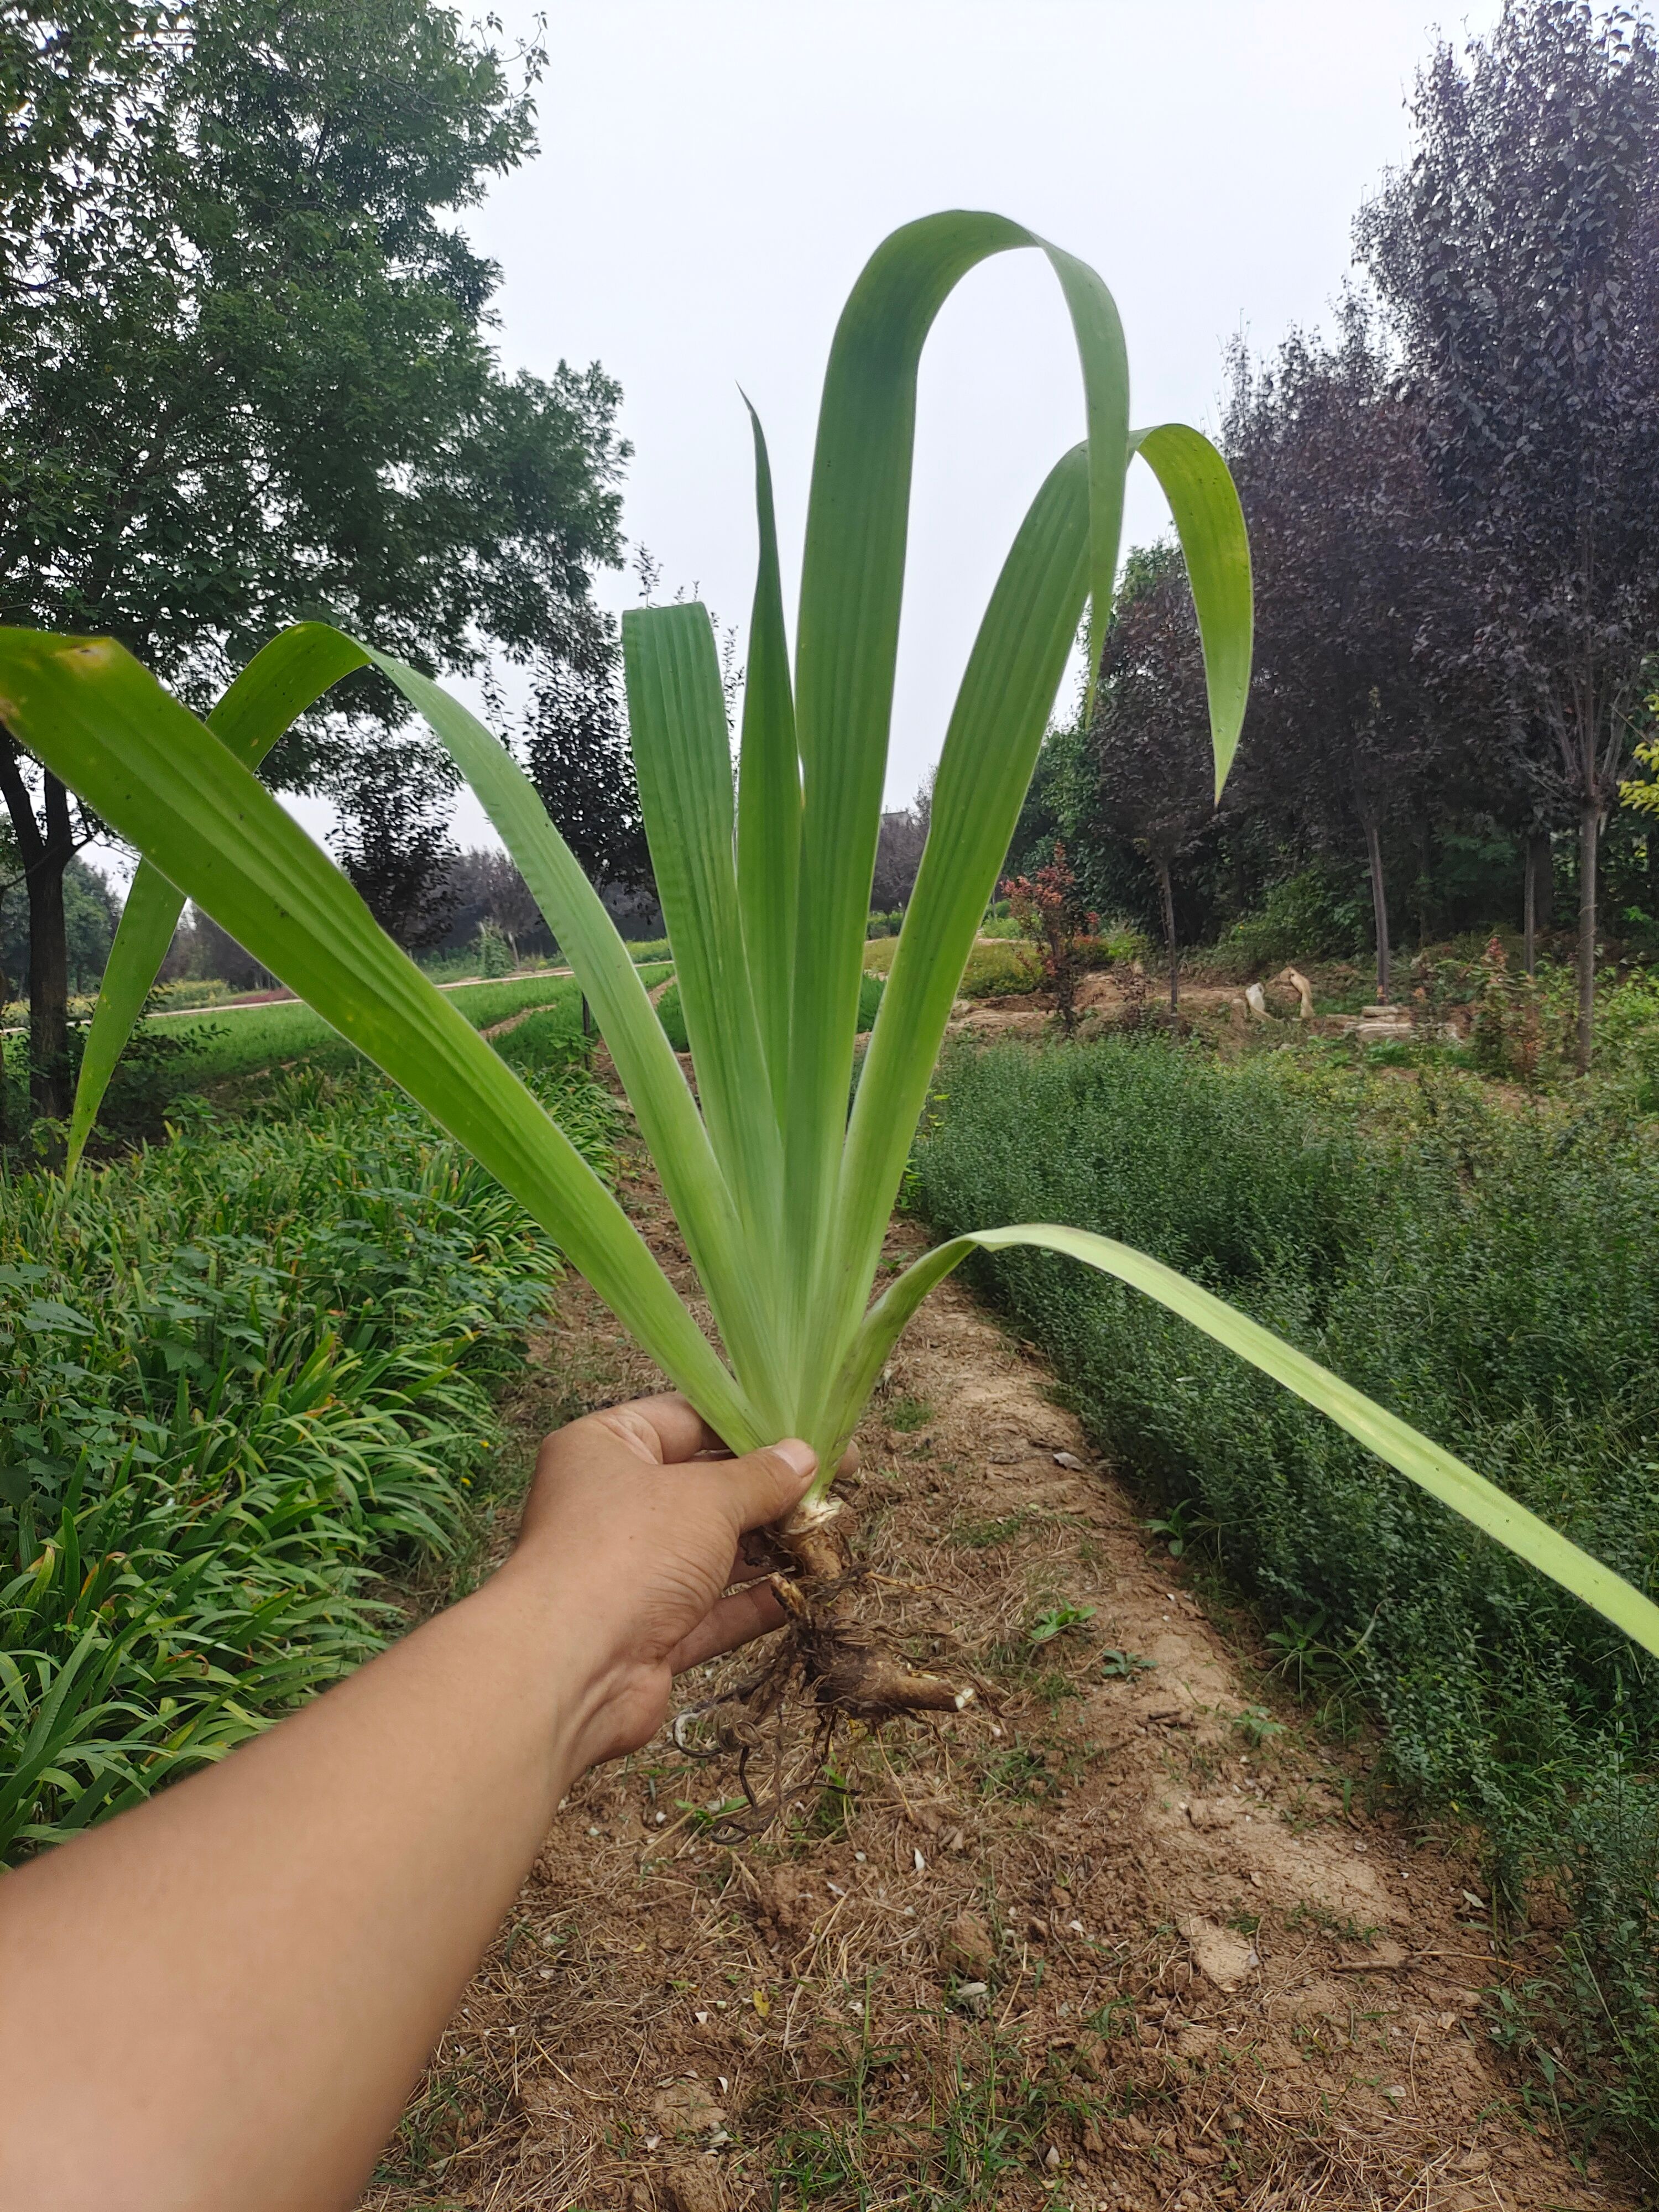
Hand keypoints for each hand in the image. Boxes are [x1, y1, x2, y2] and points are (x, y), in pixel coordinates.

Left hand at [506, 1395, 817, 1767]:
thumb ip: (760, 1478)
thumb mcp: (706, 1497)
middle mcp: (611, 1505)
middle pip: (705, 1487)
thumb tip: (803, 1457)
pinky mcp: (649, 1632)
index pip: (687, 1419)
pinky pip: (712, 1610)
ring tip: (834, 1534)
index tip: (812, 1432)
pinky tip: (806, 1591)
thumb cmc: (629, 1551)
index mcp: (605, 1448)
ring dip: (771, 1547)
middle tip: (839, 1486)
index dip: (752, 1425)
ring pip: (712, 1551)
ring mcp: (629, 1572)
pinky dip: (756, 1602)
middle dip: (770, 1491)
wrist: (570, 1669)